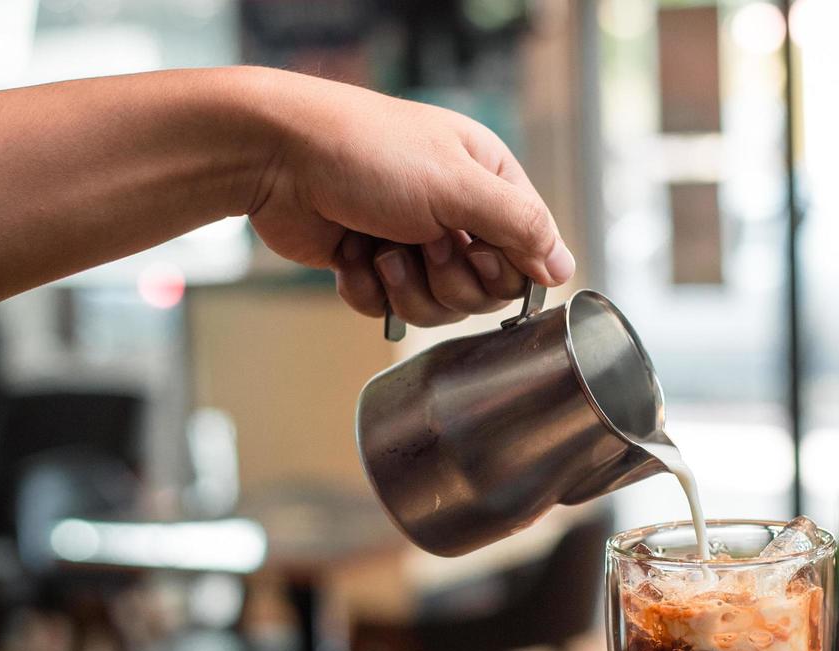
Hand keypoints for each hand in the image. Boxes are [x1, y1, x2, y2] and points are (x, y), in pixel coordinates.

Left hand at [244, 71, 574, 325]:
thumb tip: (562, 268)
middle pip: (485, 291)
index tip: (472, 250)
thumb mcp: (458, 184)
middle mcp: (455, 213)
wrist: (276, 157)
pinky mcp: (373, 267)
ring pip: (438, 308)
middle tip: (422, 245)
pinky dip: (367, 289)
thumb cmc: (366, 153)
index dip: (503, 269)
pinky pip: (390, 309)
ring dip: (406, 286)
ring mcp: (413, 242)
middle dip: (449, 280)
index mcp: (487, 181)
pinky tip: (350, 253)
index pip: (528, 253)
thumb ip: (521, 226)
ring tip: (380, 250)